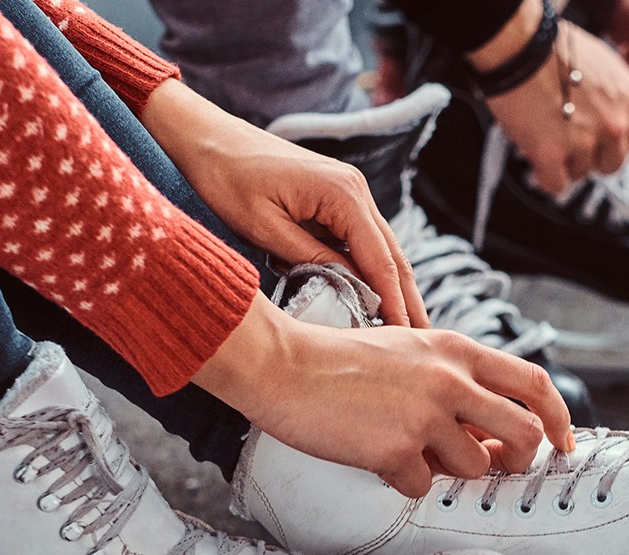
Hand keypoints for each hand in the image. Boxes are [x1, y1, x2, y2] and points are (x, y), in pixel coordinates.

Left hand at [138, 80, 426, 327]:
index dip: (394, 303)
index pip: (380, 260)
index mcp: (342, 194)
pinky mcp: (336, 198)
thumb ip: (311, 257)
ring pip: (382, 249)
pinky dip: (373, 271)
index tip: (405, 339)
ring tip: (408, 329)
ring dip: (395, 288)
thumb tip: (350, 289)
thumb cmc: (224, 177)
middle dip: (409, 300)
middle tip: (425, 343)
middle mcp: (355, 189)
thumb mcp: (264, 226)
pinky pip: (362, 241)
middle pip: (393, 255)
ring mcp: (349, 191)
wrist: (203, 136)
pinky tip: (378, 298)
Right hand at [193, 294, 574, 496]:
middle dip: (519, 460)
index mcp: (456, 350)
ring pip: (473, 467)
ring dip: (448, 471)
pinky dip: (402, 481)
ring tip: (409, 449)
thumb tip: (488, 434)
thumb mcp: (409, 352)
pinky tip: (374, 455)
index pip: (534, 382)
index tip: (562, 443)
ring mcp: (425, 416)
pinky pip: (421, 486)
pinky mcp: (396, 450)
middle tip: (499, 467)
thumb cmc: (338, 362)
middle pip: (522, 434)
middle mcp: (449, 380)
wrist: (283, 366)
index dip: (558, 418)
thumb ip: (453, 382)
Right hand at [470, 0, 628, 192]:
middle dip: (590, 158)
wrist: (522, 45)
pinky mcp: (554, 155)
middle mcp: (616, 125)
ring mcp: (586, 142)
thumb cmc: (555, 48)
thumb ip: (616, 99)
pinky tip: (537, 160)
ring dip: (563, 163)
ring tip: (547, 137)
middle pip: (611, 165)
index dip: (608, 142)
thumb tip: (610, 124)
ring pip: (580, 175)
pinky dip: (545, 177)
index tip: (594, 140)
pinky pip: (556, 186)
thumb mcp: (606, 67)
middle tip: (569, 142)